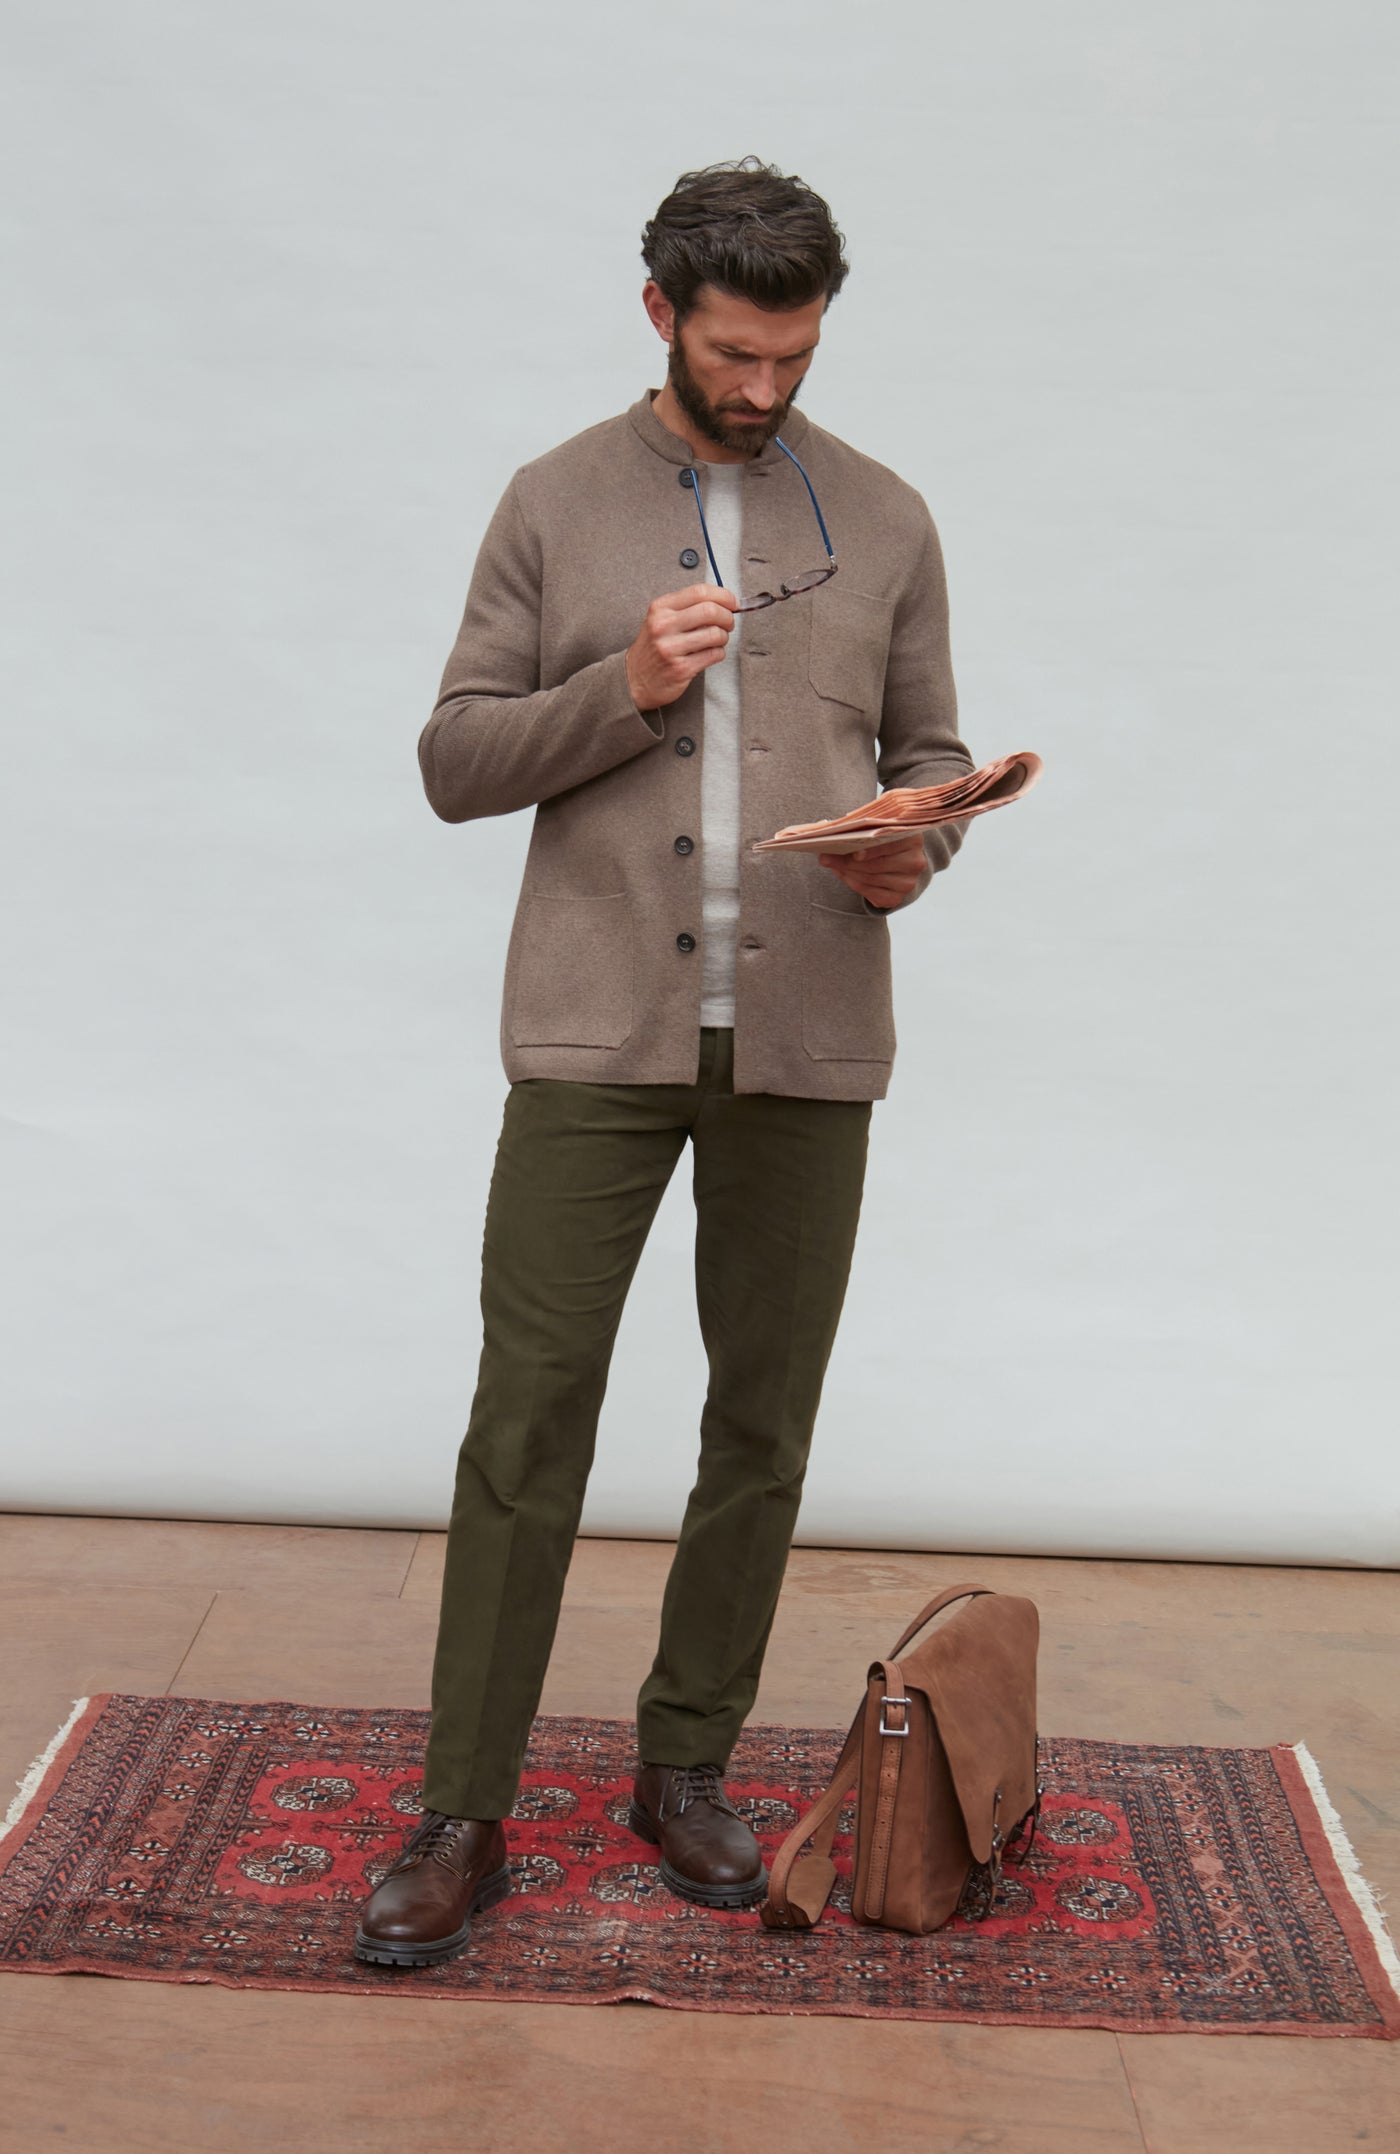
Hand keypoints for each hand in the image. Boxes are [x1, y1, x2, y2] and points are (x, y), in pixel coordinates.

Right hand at [625, 584, 737, 709]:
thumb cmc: (653, 647)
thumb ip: (687, 608)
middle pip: (710, 611)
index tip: (732, 602)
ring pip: (716, 634)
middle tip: (728, 623)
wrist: (633, 679)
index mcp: (660, 608)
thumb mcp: (660, 619)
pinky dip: (719, 653)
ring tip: (718, 640)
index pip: (699, 592)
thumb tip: (723, 601)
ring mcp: (671, 648)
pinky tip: (710, 653)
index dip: (723, 595)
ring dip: (724, 637)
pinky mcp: (681, 668)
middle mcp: (663, 626)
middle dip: (727, 617)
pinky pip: (714, 655)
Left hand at [818, 834, 927, 909]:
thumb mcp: (874, 826)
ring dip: (847, 873)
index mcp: (913, 838)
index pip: (890, 845)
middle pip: (877, 865)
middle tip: (825, 858)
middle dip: (848, 862)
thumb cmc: (881, 837)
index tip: (854, 854)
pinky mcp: (897, 898)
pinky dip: (854, 884)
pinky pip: (870, 895)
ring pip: (871, 879)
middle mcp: (915, 862)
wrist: (894, 857)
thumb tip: (829, 831)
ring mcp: (908, 882)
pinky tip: (844, 875)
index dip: (872, 851)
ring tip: (832, 864)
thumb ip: (859, 826)